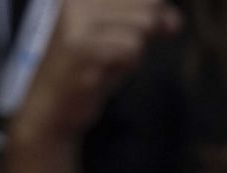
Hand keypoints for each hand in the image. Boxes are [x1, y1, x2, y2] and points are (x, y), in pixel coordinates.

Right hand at [9, 0, 180, 143]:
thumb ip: (147, 23)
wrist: (51, 109)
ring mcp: (77, 25)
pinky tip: (104, 72)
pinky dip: (127, 64)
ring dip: (135, 51)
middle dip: (149, 30)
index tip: (161, 26)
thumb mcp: (119, 40)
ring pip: (141, 25)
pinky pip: (131, 48)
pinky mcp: (82, 50)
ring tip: (109, 63)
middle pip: (146, 3)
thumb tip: (175, 21)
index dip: (157, 9)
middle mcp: (76, 3)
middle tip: (123, 52)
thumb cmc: (89, 73)